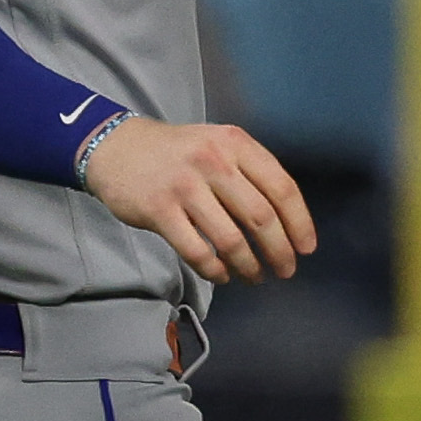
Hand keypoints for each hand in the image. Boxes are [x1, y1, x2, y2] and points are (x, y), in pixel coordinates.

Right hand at [85, 116, 317, 282]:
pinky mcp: (158, 210)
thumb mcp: (219, 145)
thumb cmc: (178, 153)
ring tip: (255, 276)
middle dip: (280, 251)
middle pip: (261, 217)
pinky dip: (215, 269)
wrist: (114, 147)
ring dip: (249, 265)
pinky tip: (223, 275)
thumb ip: (251, 172)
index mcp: (236, 144)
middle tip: (286, 270)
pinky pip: (196, 251)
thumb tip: (287, 222)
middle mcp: (213, 161)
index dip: (300, 223)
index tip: (306, 248)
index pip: (282, 188)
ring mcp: (184, 185)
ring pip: (230, 239)